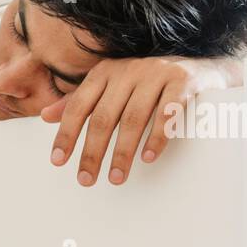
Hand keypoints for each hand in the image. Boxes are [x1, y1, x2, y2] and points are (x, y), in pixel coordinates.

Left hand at [41, 55, 241, 185]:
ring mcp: (156, 73)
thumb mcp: (112, 88)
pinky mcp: (183, 81)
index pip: (79, 106)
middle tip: (85, 180)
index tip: (58, 161)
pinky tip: (148, 158)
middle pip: (104, 117)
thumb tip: (45, 116)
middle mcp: (128, 70)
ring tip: (115, 178)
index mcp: (105, 72)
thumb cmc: (148, 83)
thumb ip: (81, 101)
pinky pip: (167, 113)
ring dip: (123, 152)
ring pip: (133, 118)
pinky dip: (157, 137)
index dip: (67, 134)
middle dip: (92, 152)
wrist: (201, 67)